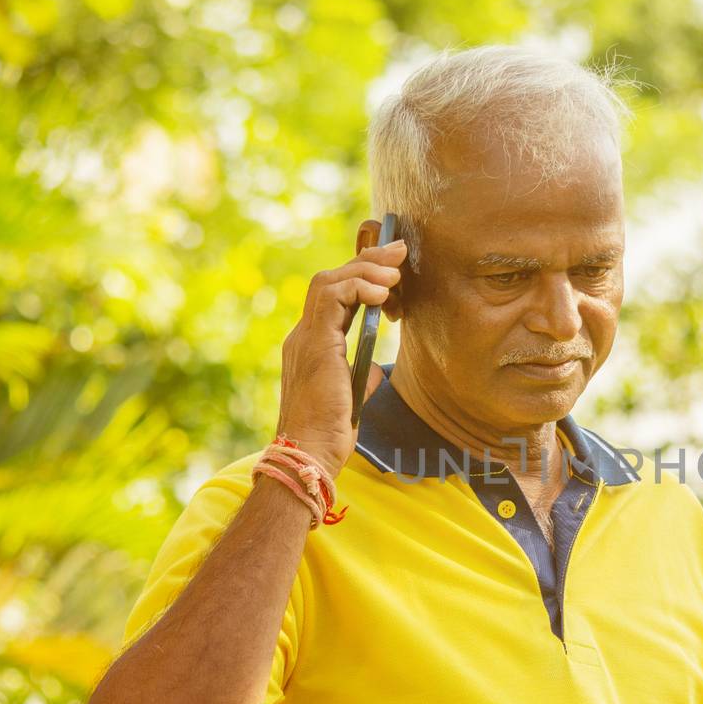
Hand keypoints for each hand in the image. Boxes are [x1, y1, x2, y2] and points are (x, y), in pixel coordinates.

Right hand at [276, 237, 405, 473]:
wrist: (310, 453)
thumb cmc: (330, 434)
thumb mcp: (352, 399)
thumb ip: (360, 376)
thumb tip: (375, 367)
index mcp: (311, 346)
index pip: (333, 296)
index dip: (361, 277)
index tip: (391, 268)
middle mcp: (303, 336)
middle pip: (331, 280)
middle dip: (367, 260)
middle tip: (398, 250)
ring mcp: (305, 337)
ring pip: (329, 281)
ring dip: (365, 269)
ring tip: (395, 272)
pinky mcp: (314, 343)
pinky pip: (332, 297)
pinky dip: (358, 287)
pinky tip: (382, 293)